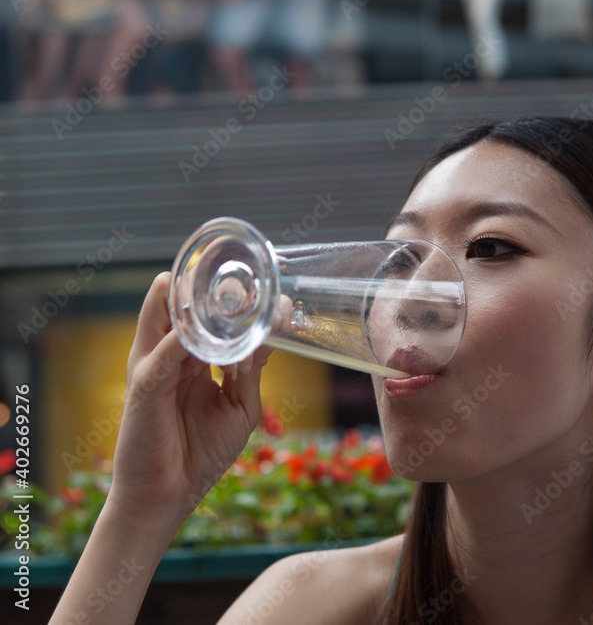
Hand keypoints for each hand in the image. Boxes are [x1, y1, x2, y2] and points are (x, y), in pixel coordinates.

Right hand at [107, 272, 271, 525]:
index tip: (272, 293)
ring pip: (162, 322)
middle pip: (183, 312)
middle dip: (205, 292)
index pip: (211, 322)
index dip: (237, 306)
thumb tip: (270, 338)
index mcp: (194, 362)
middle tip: (232, 272)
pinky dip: (179, 341)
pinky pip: (160, 356)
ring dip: (181, 302)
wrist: (167, 496)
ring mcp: (154, 369)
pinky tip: (194, 330)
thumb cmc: (201, 454)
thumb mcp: (239, 408)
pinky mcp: (143, 388)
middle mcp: (172, 358)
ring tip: (200, 280)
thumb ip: (250, 372)